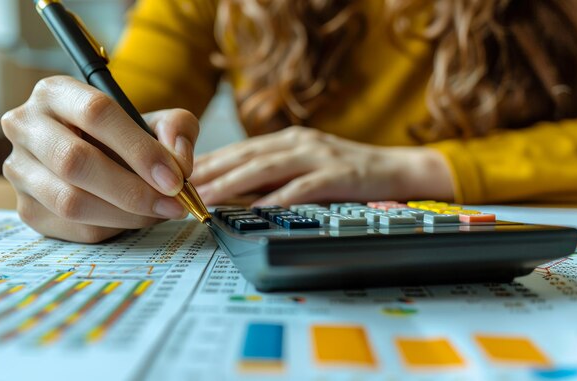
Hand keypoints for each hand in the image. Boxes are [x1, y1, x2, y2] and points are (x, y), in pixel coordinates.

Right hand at [2, 76, 199, 242]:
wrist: (96, 157)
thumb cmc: (124, 136)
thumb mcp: (156, 121)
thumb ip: (177, 129)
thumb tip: (178, 163)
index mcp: (57, 92)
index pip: (96, 113)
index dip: (139, 148)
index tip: (174, 179)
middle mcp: (25, 126)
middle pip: (76, 162)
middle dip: (133, 190)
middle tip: (172, 204)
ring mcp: (19, 170)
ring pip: (70, 201)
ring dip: (125, 215)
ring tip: (158, 213)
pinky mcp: (26, 209)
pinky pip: (72, 228)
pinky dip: (112, 229)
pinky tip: (133, 219)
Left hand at [191, 126, 453, 205]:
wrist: (397, 169)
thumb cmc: (348, 172)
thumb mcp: (306, 167)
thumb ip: (274, 176)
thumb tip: (234, 192)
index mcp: (288, 140)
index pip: (240, 149)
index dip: (209, 161)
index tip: (180, 174)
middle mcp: (299, 142)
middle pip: (246, 155)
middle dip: (211, 170)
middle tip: (181, 186)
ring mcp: (318, 156)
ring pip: (266, 167)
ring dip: (233, 182)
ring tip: (207, 196)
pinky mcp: (337, 174)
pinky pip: (302, 187)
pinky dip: (278, 198)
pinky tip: (258, 210)